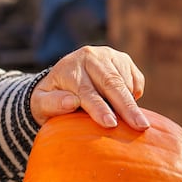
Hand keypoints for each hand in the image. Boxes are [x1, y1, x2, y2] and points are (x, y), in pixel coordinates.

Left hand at [30, 46, 146, 128]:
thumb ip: (51, 103)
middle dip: (127, 106)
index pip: (86, 90)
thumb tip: (71, 102)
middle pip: (111, 83)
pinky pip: (135, 80)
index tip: (110, 123)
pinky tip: (124, 104)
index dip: (99, 108)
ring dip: (131, 103)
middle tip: (141, 126)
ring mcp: (108, 55)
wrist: (64, 79)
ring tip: (135, 124)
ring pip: (126, 82)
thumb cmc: (51, 98)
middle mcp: (90, 56)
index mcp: (69, 67)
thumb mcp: (41, 103)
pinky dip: (134, 95)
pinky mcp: (123, 59)